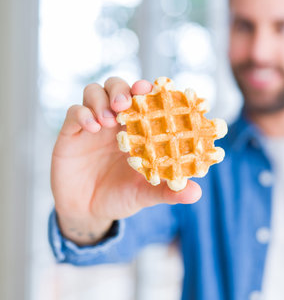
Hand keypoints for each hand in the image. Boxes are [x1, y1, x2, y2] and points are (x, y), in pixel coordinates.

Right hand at [51, 77, 201, 244]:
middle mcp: (116, 121)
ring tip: (109, 120)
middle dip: (122, 89)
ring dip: (102, 99)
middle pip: (117, 86)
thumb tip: (196, 193)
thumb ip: (169, 192)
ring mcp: (93, 124)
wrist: (88, 212)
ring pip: (94, 92)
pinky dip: (83, 114)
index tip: (153, 89)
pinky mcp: (71, 133)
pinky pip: (74, 112)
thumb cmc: (122, 196)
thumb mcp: (146, 194)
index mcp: (137, 128)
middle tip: (126, 104)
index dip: (148, 90)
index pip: (143, 99)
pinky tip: (92, 128)